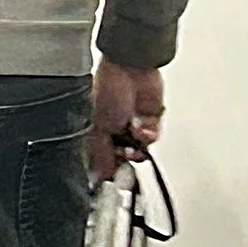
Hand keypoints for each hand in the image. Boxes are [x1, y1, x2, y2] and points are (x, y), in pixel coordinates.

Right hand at [90, 60, 163, 182]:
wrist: (133, 69)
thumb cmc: (109, 89)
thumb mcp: (99, 128)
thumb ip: (100, 155)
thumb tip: (98, 176)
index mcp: (96, 130)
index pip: (102, 158)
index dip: (108, 168)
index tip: (113, 176)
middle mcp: (114, 129)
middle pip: (122, 157)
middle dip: (126, 158)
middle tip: (126, 155)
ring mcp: (132, 125)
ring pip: (139, 150)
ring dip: (139, 145)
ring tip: (134, 133)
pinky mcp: (149, 119)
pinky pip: (152, 137)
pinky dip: (149, 134)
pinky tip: (142, 127)